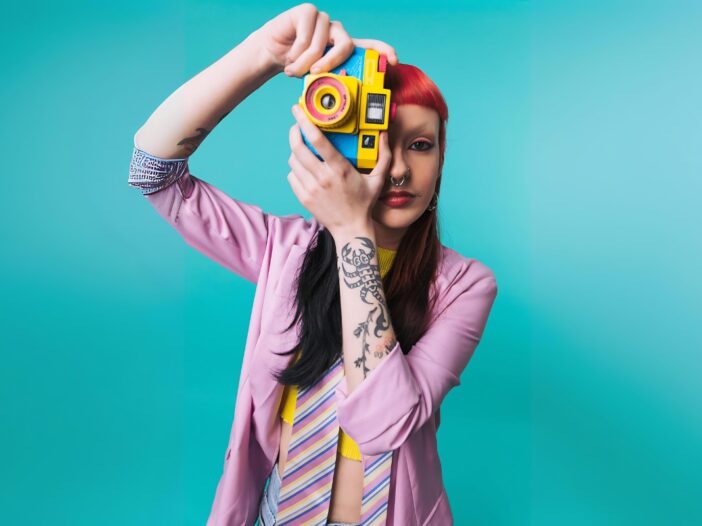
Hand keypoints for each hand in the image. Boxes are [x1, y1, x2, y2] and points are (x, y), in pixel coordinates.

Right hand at [255, 2, 398, 76]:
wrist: (272, 52)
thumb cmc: (297, 65)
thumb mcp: (316, 78)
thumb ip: (330, 82)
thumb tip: (343, 101)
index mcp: (344, 48)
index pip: (370, 46)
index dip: (384, 51)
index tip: (394, 61)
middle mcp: (337, 33)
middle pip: (345, 45)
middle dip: (331, 62)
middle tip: (316, 73)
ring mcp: (323, 21)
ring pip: (320, 44)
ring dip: (304, 63)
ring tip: (292, 70)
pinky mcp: (308, 12)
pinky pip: (306, 35)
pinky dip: (295, 52)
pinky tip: (289, 55)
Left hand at [287, 104, 391, 235]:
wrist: (351, 228)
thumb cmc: (364, 203)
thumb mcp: (378, 179)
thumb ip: (383, 156)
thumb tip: (385, 135)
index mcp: (340, 169)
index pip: (318, 140)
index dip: (304, 122)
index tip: (298, 110)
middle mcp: (322, 178)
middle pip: (298, 148)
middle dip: (294, 132)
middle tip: (296, 126)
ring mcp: (311, 188)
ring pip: (293, 161)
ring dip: (296, 151)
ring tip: (303, 149)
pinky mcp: (303, 197)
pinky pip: (292, 176)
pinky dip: (296, 169)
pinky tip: (304, 168)